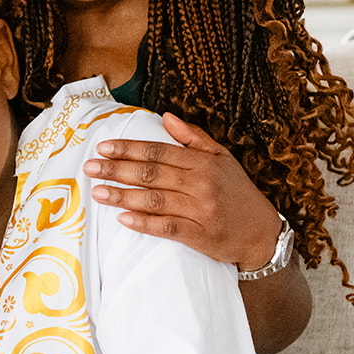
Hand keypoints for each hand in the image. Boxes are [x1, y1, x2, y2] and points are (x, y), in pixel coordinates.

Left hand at [82, 112, 282, 268]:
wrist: (263, 233)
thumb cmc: (238, 193)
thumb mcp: (222, 158)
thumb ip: (193, 137)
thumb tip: (165, 117)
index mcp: (203, 162)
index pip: (158, 151)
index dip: (128, 148)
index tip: (103, 147)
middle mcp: (201, 184)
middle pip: (151, 174)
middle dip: (116, 169)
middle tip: (89, 167)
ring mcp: (201, 211)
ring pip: (154, 200)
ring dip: (123, 196)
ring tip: (97, 192)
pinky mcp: (201, 236)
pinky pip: (167, 228)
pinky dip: (144, 223)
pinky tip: (122, 219)